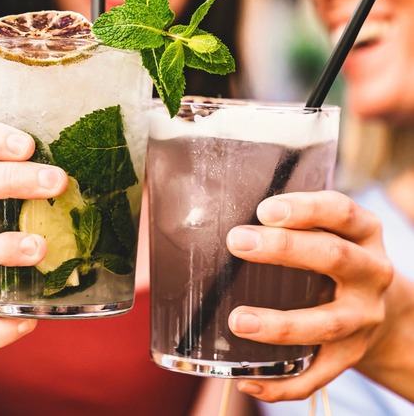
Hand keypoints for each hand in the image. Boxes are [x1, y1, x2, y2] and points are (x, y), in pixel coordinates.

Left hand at [225, 190, 392, 400]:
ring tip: (237, 321)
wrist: (383, 310)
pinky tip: (248, 380)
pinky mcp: (350, 356)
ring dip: (280, 325)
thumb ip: (288, 223)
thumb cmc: (331, 260)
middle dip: (284, 249)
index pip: (340, 212)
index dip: (305, 208)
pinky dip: (283, 384)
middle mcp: (371, 274)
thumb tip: (209, 219)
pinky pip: (317, 376)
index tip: (264, 209)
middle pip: (333, 257)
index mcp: (363, 234)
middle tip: (236, 242)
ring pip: (326, 324)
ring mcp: (363, 319)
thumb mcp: (327, 232)